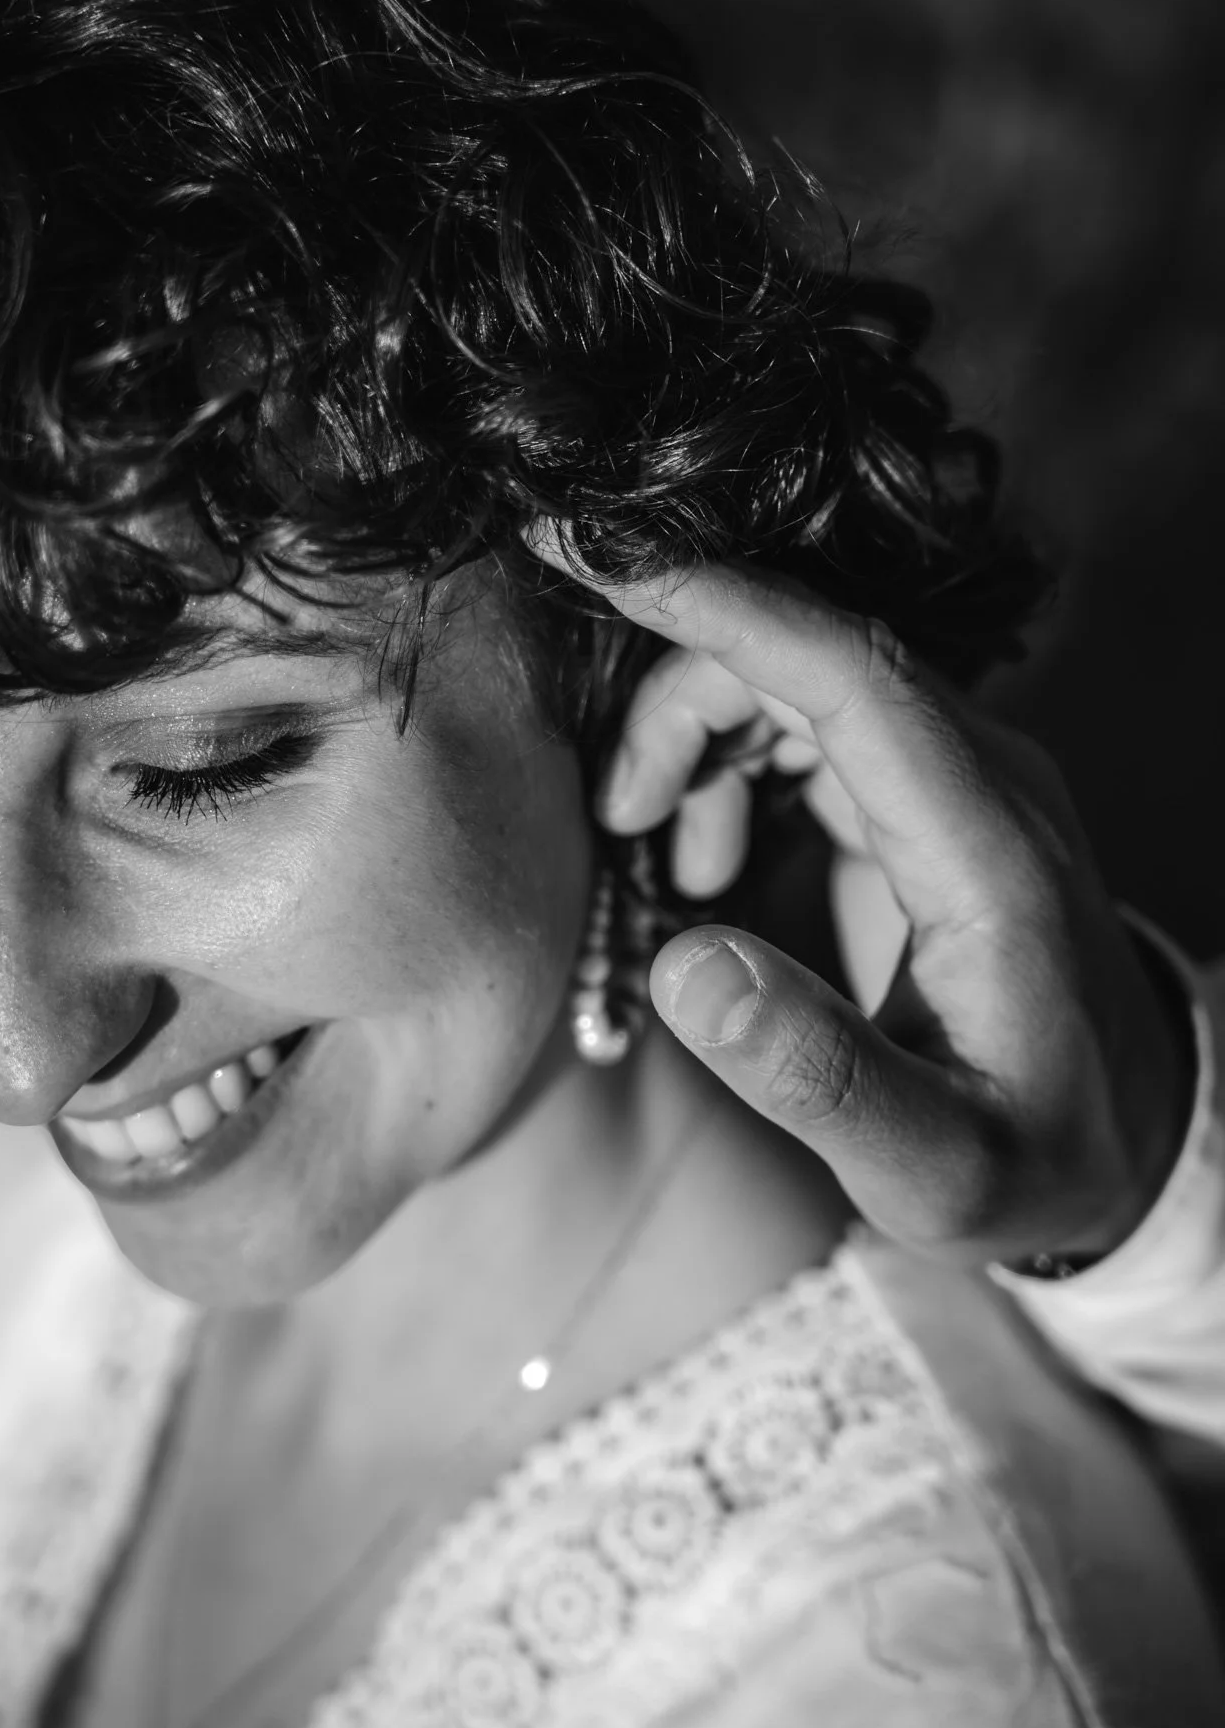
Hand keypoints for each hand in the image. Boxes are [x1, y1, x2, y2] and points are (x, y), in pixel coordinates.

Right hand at [528, 526, 1194, 1265]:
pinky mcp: (934, 802)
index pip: (850, 675)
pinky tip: (710, 863)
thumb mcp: (933, 1167)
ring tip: (655, 847)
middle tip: (616, 814)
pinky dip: (736, 762)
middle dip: (686, 697)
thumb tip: (686, 965)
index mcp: (988, 855)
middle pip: (813, 658)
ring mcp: (963, 784)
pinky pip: (817, 726)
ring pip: (806, 681)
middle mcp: (985, 787)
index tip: (604, 560)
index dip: (725, 609)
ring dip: (704, 733)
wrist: (1124, 1140)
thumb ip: (817, 1076)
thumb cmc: (1031, 1160)